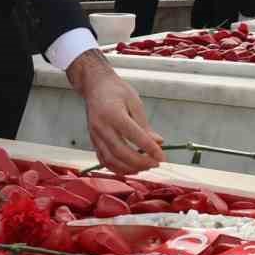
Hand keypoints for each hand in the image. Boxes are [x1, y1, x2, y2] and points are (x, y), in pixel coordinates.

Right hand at [66, 49, 164, 174]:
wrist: (95, 86)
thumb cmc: (116, 91)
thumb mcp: (135, 102)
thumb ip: (145, 125)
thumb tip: (158, 142)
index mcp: (113, 114)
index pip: (134, 136)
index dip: (150, 149)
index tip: (162, 156)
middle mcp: (101, 127)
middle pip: (121, 152)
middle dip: (140, 162)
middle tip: (155, 163)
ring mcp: (95, 136)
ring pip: (111, 160)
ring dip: (130, 168)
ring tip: (145, 167)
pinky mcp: (93, 142)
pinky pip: (104, 161)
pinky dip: (118, 168)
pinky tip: (131, 168)